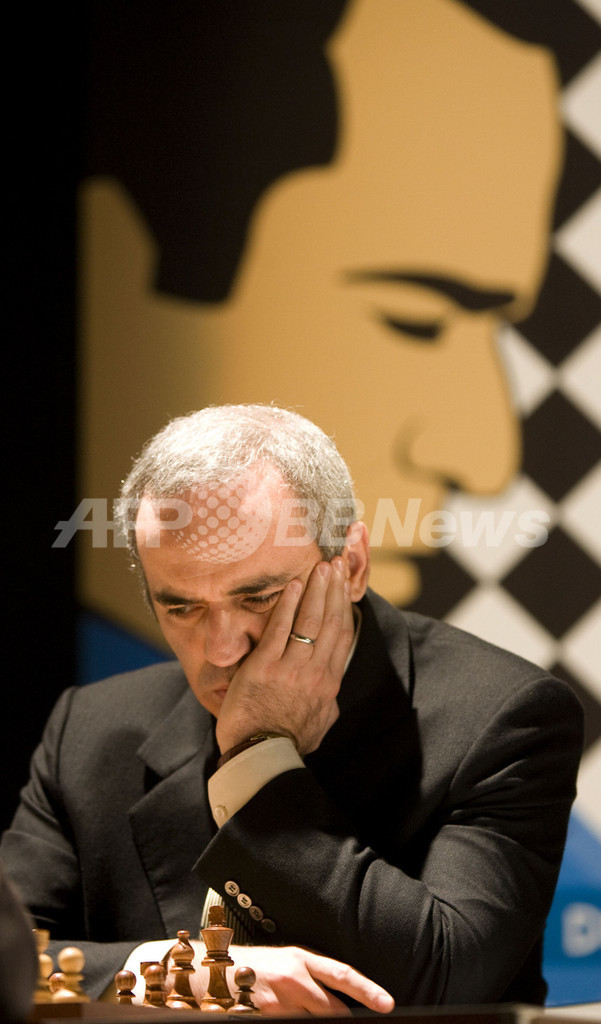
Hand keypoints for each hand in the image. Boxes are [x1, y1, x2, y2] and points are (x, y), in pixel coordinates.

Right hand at [193, 944, 393, 1016]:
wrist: (208, 972)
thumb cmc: (248, 966)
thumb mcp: (282, 962)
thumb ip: (308, 976)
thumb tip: (335, 997)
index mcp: (300, 958)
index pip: (342, 974)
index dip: (367, 990)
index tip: (386, 1003)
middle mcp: (293, 979)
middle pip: (332, 1009)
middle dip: (341, 1017)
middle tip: (349, 1019)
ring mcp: (278, 1002)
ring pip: (312, 1022)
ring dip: (310, 1021)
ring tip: (297, 1010)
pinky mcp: (264, 1018)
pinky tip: (281, 1017)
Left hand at [216, 558, 353, 756]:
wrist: (261, 757)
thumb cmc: (289, 742)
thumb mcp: (321, 721)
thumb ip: (327, 697)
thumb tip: (331, 683)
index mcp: (329, 683)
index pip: (342, 636)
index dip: (344, 606)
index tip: (345, 585)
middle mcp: (315, 672)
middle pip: (330, 622)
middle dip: (334, 590)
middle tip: (335, 565)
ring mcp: (291, 668)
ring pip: (310, 621)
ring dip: (316, 591)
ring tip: (320, 567)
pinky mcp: (265, 667)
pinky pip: (280, 630)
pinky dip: (288, 605)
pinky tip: (293, 586)